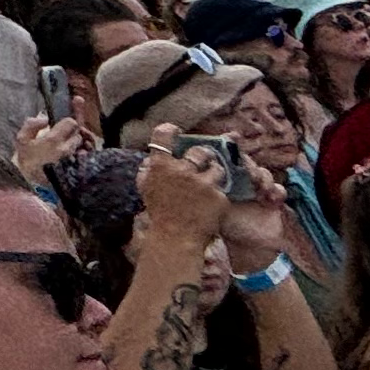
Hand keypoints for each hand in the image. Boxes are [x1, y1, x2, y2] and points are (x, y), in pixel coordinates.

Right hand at [11, 115, 92, 182]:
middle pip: (78, 134)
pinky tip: (74, 159)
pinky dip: (83, 156)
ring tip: (68, 150)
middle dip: (72, 135)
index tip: (60, 128)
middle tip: (63, 140)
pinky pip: (87, 157)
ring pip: (83, 145)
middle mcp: (67, 149)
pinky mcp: (80, 169)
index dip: (66, 123)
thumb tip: (45, 119)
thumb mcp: (21, 141)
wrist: (33, 187)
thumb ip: (31, 125)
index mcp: (53, 140)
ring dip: (77, 145)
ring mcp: (75, 160)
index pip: (71, 123)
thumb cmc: (27, 163)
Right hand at [132, 131, 230, 262]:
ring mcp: (202, 183)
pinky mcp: (219, 197)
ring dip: (214, 175)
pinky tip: (211, 205)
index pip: (163, 134)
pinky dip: (218, 195)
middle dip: (203, 156)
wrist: (176, 240)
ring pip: (217, 168)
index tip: (176, 131)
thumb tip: (151, 157)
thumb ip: (149, 170)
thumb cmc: (160, 215)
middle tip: (202, 163)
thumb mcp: (147, 189)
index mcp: (160, 166)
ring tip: (208, 187)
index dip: (171, 130)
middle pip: (199, 150)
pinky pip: (222, 189)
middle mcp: (182, 170)